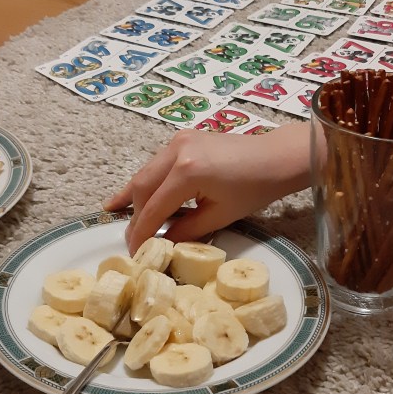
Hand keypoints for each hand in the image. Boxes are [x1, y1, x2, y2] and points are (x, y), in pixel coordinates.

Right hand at [104, 124, 311, 253]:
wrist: (276, 157)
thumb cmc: (255, 188)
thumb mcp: (219, 216)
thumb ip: (186, 231)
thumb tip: (163, 245)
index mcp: (188, 171)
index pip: (155, 208)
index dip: (142, 233)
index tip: (135, 253)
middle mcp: (177, 151)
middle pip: (143, 188)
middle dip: (135, 216)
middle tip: (131, 241)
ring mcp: (178, 141)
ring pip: (145, 173)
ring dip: (135, 198)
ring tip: (116, 216)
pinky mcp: (183, 140)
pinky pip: (156, 165)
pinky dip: (145, 182)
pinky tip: (125, 195)